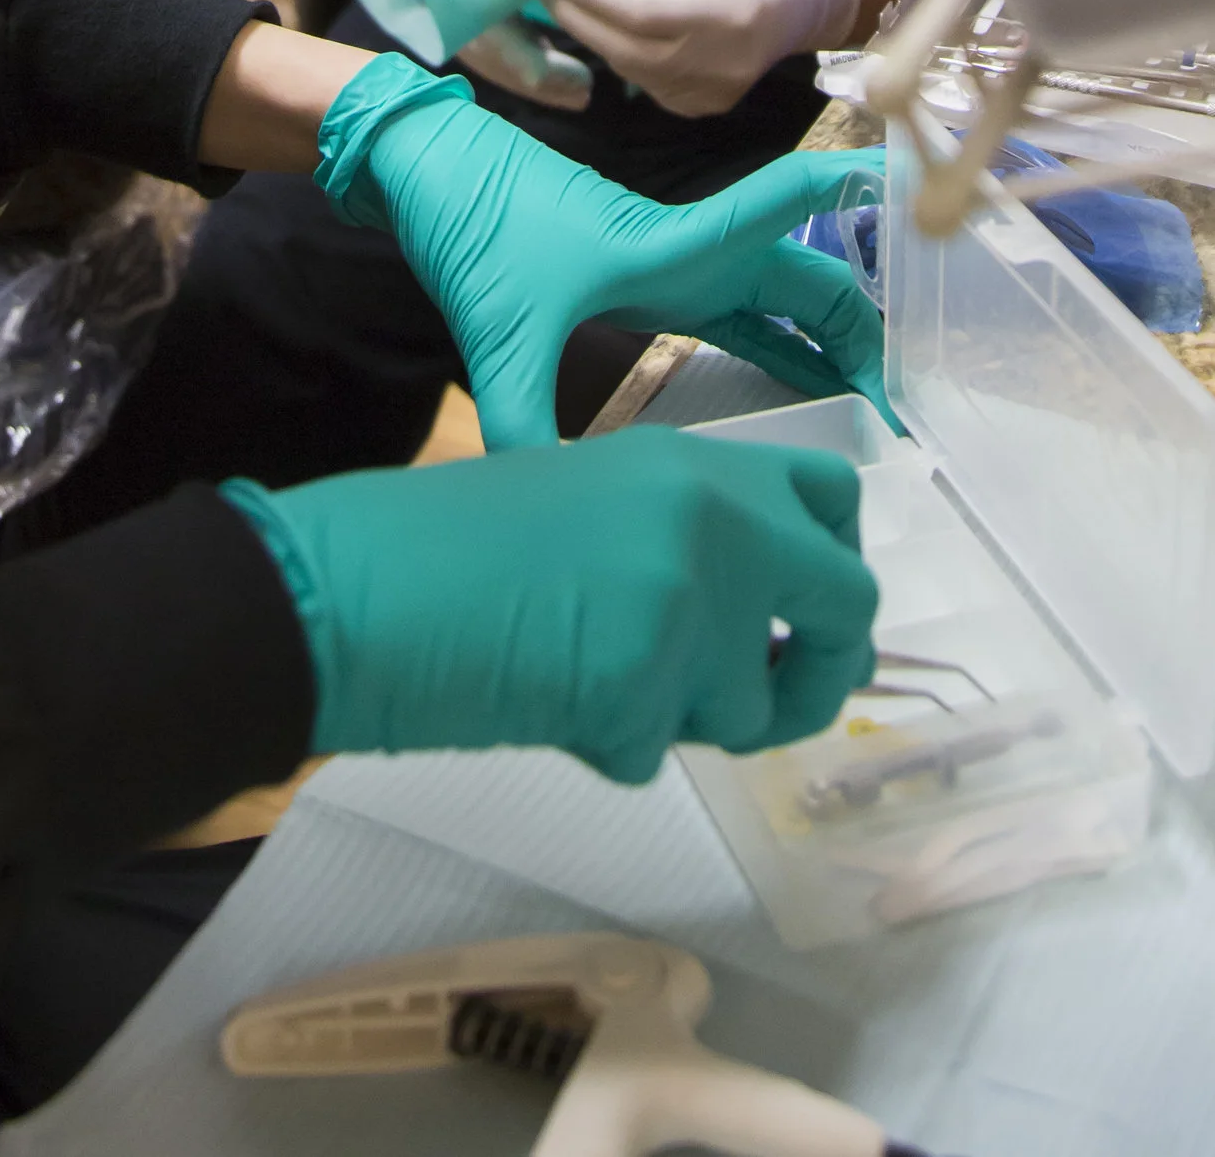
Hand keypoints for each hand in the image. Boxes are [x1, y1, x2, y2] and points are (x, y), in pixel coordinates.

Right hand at [221, 428, 875, 782]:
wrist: (367, 581)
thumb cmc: (455, 540)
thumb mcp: (595, 500)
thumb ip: (689, 539)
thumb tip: (773, 625)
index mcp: (695, 464)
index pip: (833, 499)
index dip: (833, 565)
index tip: (806, 612)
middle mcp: (714, 520)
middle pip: (847, 605)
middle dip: (820, 671)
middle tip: (771, 697)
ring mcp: (687, 602)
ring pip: (751, 706)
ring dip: (689, 717)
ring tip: (593, 680)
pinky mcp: (646, 683)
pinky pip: (657, 751)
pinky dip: (608, 747)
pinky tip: (544, 700)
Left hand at [317, 52, 886, 444]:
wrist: (429, 175)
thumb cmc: (474, 225)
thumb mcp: (499, 331)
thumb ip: (517, 425)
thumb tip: (531, 504)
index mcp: (674, 248)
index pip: (781, 207)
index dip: (848, 193)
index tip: (913, 179)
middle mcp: (692, 254)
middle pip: (809, 278)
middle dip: (866, 328)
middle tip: (910, 401)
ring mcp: (677, 270)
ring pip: (783, 302)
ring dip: (833, 343)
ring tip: (876, 410)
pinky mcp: (652, 288)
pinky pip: (744, 321)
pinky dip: (784, 351)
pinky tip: (803, 392)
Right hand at [334, 0, 579, 103]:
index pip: (490, 31)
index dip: (533, 63)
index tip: (577, 76)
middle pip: (484, 55)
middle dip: (535, 80)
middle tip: (584, 91)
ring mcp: (420, 7)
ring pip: (473, 55)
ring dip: (519, 75)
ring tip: (568, 85)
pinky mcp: (425, 7)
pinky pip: (464, 41)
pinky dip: (500, 57)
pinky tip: (535, 58)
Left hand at [548, 0, 860, 117]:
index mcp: (723, 14)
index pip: (642, 11)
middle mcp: (717, 65)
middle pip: (627, 48)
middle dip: (579, 16)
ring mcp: (711, 94)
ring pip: (630, 68)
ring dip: (594, 36)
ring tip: (571, 2)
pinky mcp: (703, 107)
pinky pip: (646, 83)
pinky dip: (622, 55)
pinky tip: (612, 29)